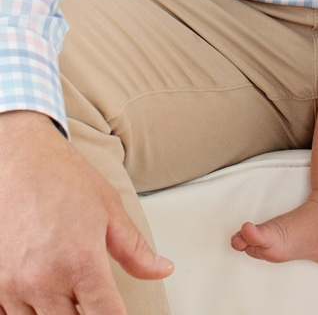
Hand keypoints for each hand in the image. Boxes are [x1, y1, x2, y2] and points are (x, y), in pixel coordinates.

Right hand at [0, 110, 172, 312]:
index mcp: (80, 261)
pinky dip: (29, 312)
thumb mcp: (110, 209)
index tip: (121, 314)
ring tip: (70, 292)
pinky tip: (42, 297)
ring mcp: (14, 286)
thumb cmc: (63, 179)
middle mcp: (44, 280)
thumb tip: (162, 270)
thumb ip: (135, 249)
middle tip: (95, 299)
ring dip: (59, 314)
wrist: (20, 159)